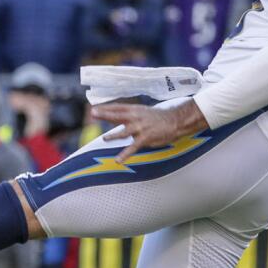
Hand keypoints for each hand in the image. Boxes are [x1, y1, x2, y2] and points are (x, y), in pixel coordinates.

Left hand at [93, 100, 208, 161]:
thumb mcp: (142, 112)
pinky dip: (124, 155)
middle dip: (104, 115)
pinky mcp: (145, 138)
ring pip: (123, 132)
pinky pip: (132, 148)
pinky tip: (118, 160)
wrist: (175, 121)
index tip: (94, 109)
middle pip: (117, 116)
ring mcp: (140, 128)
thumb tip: (113, 117)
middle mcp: (135, 117)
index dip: (105, 108)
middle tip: (93, 113)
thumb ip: (128, 115)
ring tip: (105, 139)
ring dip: (113, 136)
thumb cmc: (157, 117)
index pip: (117, 107)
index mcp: (134, 110)